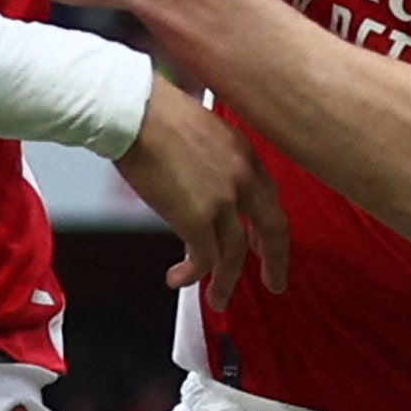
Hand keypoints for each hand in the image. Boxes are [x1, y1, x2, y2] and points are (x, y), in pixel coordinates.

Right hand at [115, 74, 288, 306]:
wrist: (135, 111)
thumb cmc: (155, 112)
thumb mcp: (204, 130)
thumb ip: (215, 160)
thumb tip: (205, 185)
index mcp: (245, 153)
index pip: (269, 196)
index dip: (269, 226)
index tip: (267, 242)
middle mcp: (242, 177)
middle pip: (273, 228)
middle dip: (275, 260)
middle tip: (274, 281)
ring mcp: (222, 200)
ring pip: (235, 254)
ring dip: (227, 282)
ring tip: (219, 299)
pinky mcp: (196, 218)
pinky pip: (204, 259)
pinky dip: (193, 274)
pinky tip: (180, 278)